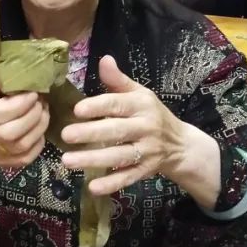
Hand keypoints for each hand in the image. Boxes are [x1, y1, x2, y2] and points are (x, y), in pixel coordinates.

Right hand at [0, 74, 49, 167]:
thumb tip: (19, 74)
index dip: (21, 103)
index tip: (34, 92)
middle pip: (12, 131)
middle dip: (33, 114)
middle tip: (41, 102)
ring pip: (21, 146)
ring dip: (39, 127)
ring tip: (43, 113)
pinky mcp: (1, 164)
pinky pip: (25, 158)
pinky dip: (37, 144)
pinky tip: (38, 131)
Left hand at [60, 56, 188, 195]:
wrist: (181, 144)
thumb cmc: (150, 114)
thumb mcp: (138, 94)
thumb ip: (117, 80)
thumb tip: (104, 59)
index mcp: (141, 105)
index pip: (117, 104)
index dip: (97, 107)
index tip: (77, 110)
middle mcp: (145, 128)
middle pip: (116, 131)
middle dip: (90, 134)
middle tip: (66, 135)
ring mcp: (146, 151)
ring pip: (118, 156)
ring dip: (93, 160)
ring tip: (67, 161)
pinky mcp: (145, 171)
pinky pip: (127, 178)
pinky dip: (111, 184)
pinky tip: (92, 187)